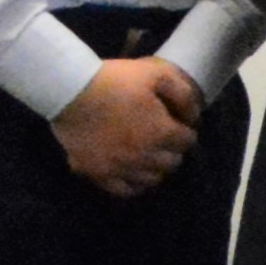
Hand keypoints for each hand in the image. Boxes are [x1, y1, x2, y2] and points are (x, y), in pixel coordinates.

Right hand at [48, 57, 196, 197]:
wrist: (71, 90)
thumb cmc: (116, 80)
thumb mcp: (157, 74)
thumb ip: (183, 94)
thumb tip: (194, 116)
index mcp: (161, 133)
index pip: (187, 141)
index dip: (184, 131)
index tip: (177, 123)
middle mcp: (144, 157)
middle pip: (172, 163)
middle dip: (172, 150)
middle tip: (163, 139)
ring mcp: (119, 168)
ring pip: (151, 179)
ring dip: (155, 168)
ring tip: (149, 155)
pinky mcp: (96, 173)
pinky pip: (123, 190)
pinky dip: (132, 183)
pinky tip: (131, 171)